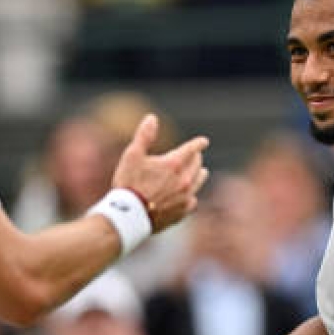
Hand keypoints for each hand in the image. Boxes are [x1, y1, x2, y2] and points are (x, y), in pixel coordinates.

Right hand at [112, 115, 208, 232]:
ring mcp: (184, 197)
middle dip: (197, 158)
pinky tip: (190, 196)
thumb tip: (152, 118)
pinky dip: (192, 196)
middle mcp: (184, 180)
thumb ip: (144, 136)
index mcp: (174, 164)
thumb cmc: (128, 184)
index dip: (198, 143)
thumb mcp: (132, 155)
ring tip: (202, 172)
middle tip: (196, 155)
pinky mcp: (181, 212)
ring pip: (198, 182)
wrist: (129, 216)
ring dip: (200, 175)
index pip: (192, 149)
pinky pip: (192, 201)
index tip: (204, 141)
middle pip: (196, 165)